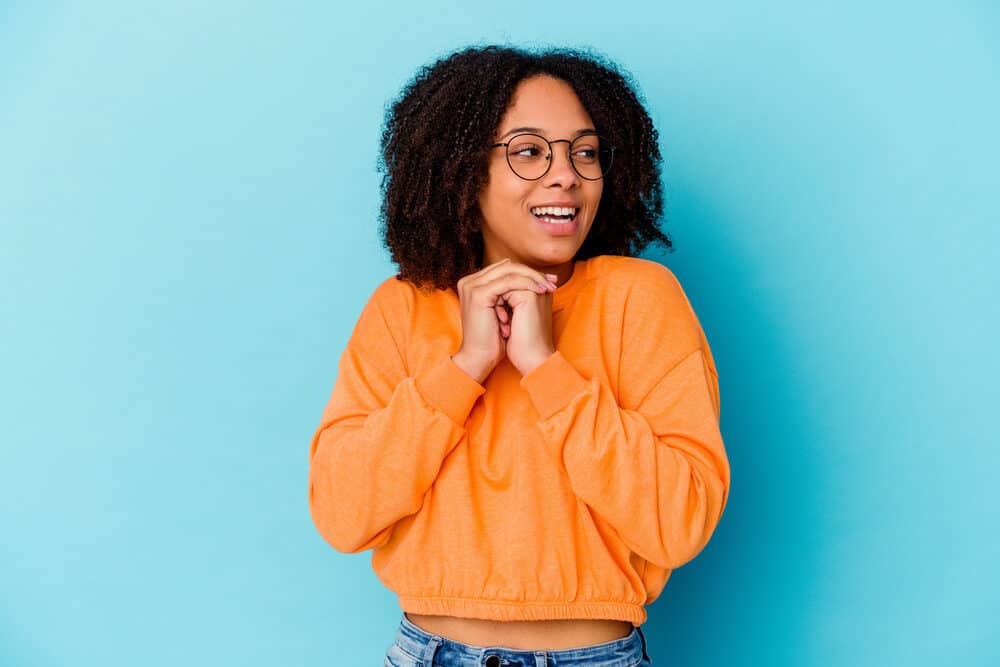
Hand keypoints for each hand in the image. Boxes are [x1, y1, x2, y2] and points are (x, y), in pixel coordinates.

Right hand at [451, 258, 557, 382]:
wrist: (481, 357)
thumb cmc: (494, 338)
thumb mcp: (503, 310)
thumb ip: (510, 292)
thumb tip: (534, 278)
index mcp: (473, 284)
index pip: (504, 269)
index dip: (528, 273)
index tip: (549, 280)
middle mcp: (469, 281)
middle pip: (507, 266)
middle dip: (532, 273)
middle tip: (552, 281)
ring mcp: (472, 286)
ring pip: (508, 271)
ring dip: (532, 277)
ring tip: (548, 287)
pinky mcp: (478, 294)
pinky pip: (508, 282)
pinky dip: (526, 284)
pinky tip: (540, 291)